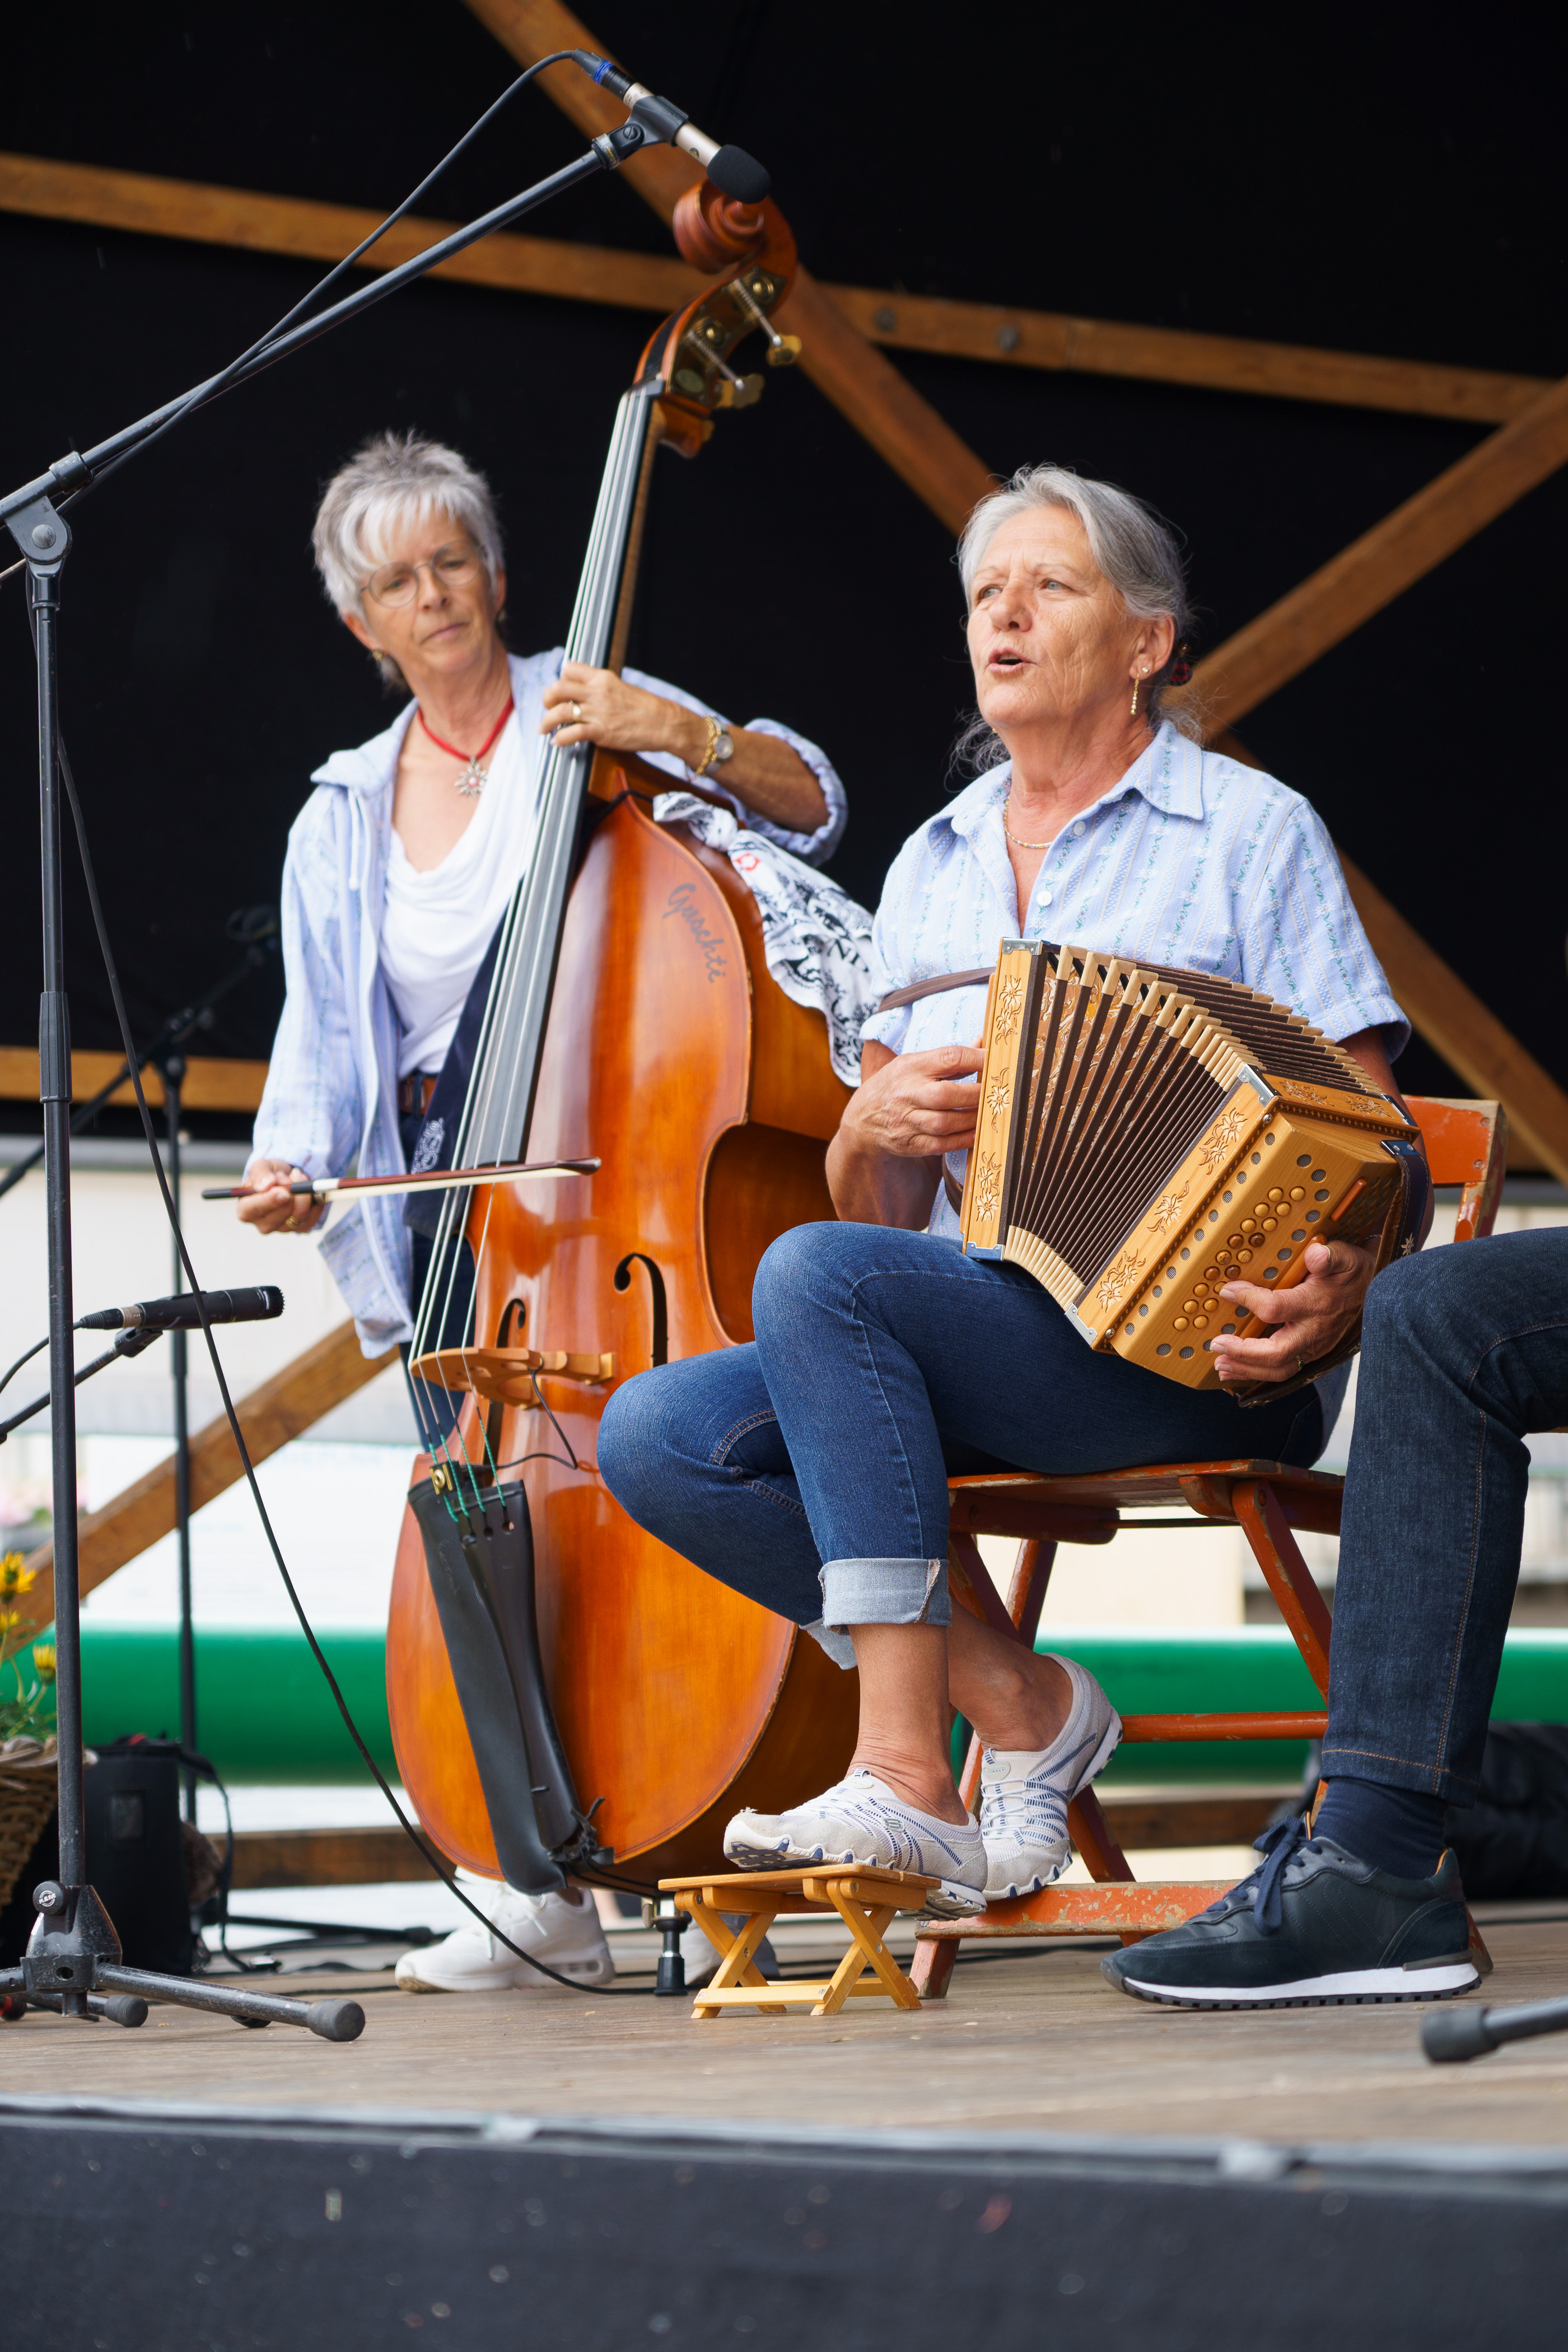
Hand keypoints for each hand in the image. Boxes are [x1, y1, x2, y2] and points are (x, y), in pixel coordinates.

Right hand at [237, 1158, 324, 1236]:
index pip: (253, 1210)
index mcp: (246, 1209)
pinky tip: (309, 1191)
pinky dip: (315, 1201)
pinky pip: (313, 1217)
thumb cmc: (270, 1174)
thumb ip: (260, 1173)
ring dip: (305, 1193)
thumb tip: (266, 1184)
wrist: (286, 1179)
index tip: (283, 1192)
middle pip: (281, 1214)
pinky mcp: (300, 1229)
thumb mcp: (262, 1166)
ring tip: (300, 1178)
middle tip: (294, 1174)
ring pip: (299, 1215)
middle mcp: (262, 1223)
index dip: (269, 1201)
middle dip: (292, 1191)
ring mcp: (282, 1228)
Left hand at [539, 663, 700, 762]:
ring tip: (544, 729)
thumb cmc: (647, 709)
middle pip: (558, 687)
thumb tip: (588, 694)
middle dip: (546, 698)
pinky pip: (571, 734)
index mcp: (603, 678)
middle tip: (547, 708)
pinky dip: (559, 739)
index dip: (561, 679)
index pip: (569, 668)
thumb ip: (603, 689)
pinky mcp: (601, 732)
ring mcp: (598, 712)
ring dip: (546, 721)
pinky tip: (557, 742)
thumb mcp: (623, 688)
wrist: (665, 723)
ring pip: (559, 711)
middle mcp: (597, 692)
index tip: (561, 690)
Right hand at [841, 1042, 984, 1160]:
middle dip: (977, 1094)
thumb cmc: (896, 1085)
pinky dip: (964, 1139)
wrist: (862, 1120)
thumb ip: (947, 1058)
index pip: (947, 1058)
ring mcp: (906, 1121)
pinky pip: (942, 1144)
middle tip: (997, 1093)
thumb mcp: (913, 1063)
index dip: (977, 1059)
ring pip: (945, 1123)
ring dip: (973, 1119)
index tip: (997, 1060)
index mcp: (909, 1067)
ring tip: (990, 1113)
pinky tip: (978, 1132)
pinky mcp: (910, 1144)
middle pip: (946, 1094)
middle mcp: (906, 1094)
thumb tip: (982, 1043)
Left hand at [1209, 1236, 1377, 1386]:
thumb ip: (1329, 1256)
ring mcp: (1313, 1347)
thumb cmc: (1353, 1272)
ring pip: (1279, 1370)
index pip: (1275, 1308)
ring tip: (1220, 1365)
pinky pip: (1283, 1370)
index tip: (1227, 1290)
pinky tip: (1236, 1370)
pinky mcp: (1310, 1354)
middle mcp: (1314, 1332)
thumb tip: (1315, 1253)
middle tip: (1215, 1345)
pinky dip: (1257, 1374)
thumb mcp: (1344, 1257)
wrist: (1376, 1293)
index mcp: (1316, 1305)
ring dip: (1246, 1370)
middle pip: (1276, 1354)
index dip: (1248, 1300)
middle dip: (1243, 1353)